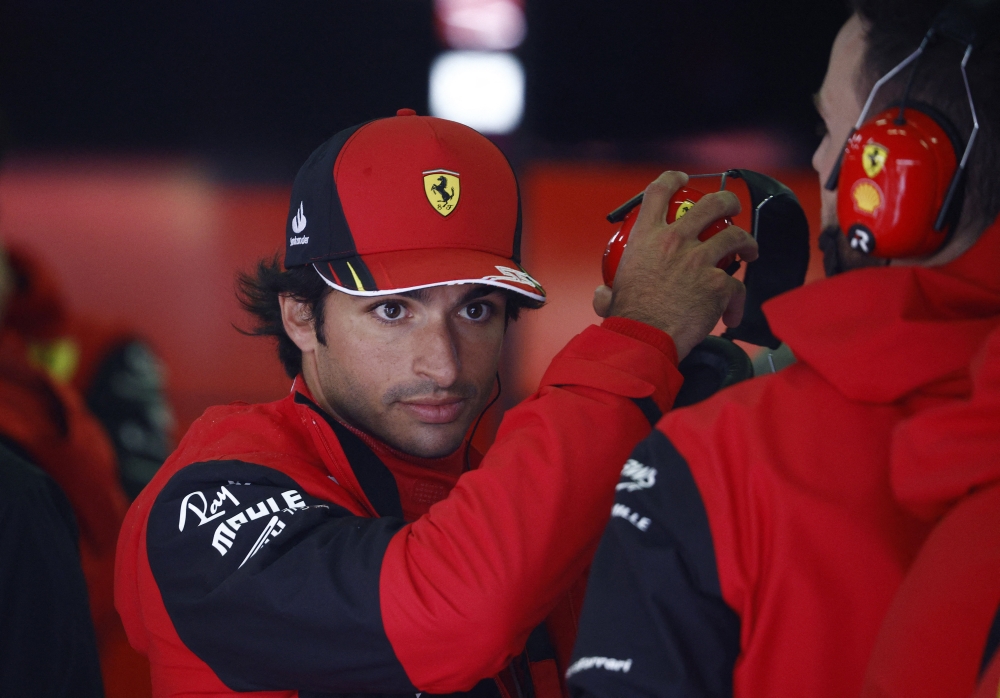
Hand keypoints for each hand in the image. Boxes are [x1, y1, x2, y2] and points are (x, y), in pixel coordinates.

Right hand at [594, 171, 758, 359]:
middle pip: (710, 204)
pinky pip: (736, 287)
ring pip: (735, 236)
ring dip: (746, 242)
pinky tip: (731, 315)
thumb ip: (606, 291)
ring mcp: (699, 260)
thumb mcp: (610, 295)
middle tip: (731, 209)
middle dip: (727, 202)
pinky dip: (736, 302)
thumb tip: (602, 294)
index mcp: (646, 238)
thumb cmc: (626, 318)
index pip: (659, 192)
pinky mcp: (717, 284)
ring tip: (749, 252)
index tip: (681, 180)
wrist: (645, 338)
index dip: (673, 179)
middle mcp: (674, 241)